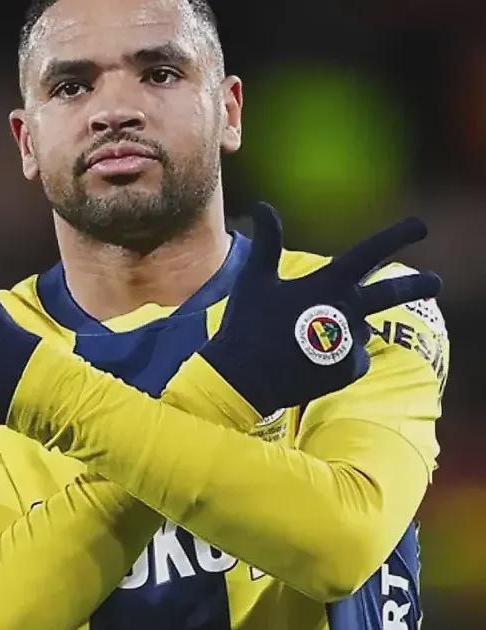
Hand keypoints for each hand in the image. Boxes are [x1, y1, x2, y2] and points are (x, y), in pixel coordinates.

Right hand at [199, 203, 441, 415]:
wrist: (245, 379)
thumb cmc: (247, 324)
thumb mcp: (254, 279)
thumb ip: (267, 241)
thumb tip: (261, 204)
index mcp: (327, 284)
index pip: (370, 253)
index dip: (396, 237)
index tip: (421, 226)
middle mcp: (347, 309)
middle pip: (393, 292)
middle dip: (418, 284)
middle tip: (436, 282)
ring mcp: (351, 341)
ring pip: (362, 328)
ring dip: (347, 329)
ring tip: (306, 341)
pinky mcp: (350, 369)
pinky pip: (354, 358)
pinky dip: (340, 357)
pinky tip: (311, 362)